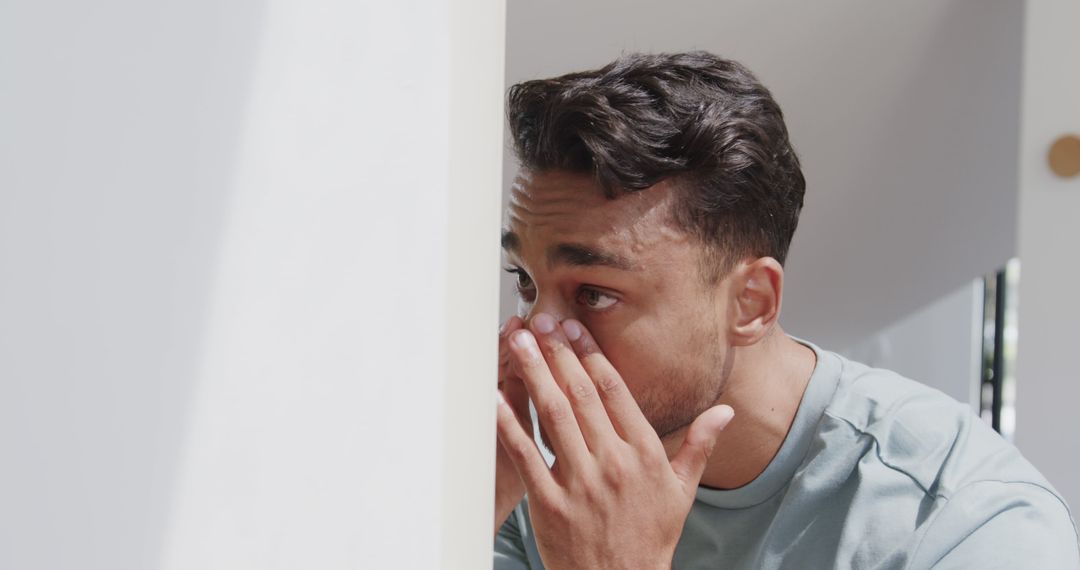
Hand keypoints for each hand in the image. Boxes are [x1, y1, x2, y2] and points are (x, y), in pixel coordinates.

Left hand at [495, 314, 733, 568]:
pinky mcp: (549, 505)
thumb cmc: (651, 537)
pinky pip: (526, 456)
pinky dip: (509, 424)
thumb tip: (725, 411)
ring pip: (553, 416)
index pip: (614, 391)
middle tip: (540, 319)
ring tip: (517, 340)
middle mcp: (612, 463)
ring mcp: (580, 483)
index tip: (574, 327)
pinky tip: (495, 396)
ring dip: (533, 373)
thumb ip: (698, 445)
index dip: (591, 354)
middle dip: (558, 352)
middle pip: (580, 394)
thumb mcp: (682, 491)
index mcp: (644, 454)